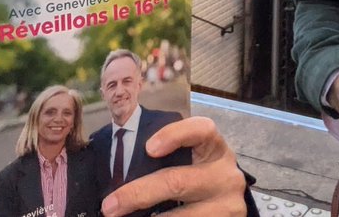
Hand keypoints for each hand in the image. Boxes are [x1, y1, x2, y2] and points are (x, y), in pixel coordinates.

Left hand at [101, 116, 246, 216]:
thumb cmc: (198, 174)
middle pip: (178, 181)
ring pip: (183, 215)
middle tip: (110, 206)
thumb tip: (117, 130)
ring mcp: (228, 204)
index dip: (175, 135)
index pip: (201, 130)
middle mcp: (225, 175)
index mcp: (214, 147)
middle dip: (138, 194)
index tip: (148, 148)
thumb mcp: (191, 157)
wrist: (226, 203)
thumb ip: (162, 149)